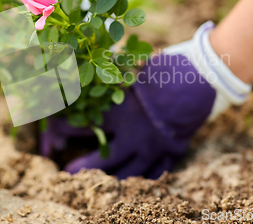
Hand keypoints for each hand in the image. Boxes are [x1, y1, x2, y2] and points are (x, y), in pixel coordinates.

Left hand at [41, 22, 250, 178]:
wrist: (201, 79)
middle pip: (104, 158)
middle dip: (83, 166)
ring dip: (111, 178)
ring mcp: (154, 147)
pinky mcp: (172, 151)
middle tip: (66, 172)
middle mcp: (134, 134)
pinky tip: (135, 181)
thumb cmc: (164, 69)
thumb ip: (112, 79)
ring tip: (98, 183)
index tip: (50, 133)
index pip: (85, 124)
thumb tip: (86, 68)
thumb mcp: (132, 70)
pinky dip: (145, 178)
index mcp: (121, 112)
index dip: (64, 129)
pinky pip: (156, 172)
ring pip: (128, 172)